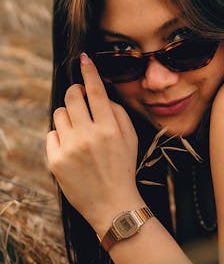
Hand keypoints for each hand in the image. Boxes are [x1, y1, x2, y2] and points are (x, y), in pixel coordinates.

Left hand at [46, 53, 143, 232]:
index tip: (84, 59)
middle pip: (72, 97)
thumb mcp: (131, 139)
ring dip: (68, 117)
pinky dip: (60, 137)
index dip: (89, 72)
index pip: (96, 92)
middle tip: (80, 98)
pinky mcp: (55, 160)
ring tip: (79, 132)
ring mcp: (70, 148)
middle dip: (75, 93)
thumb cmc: (123, 169)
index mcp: (110, 129)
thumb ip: (118, 113)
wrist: (112, 204)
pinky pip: (51, 134)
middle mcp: (89, 136)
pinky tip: (71, 149)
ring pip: (60, 114)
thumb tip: (100, 93)